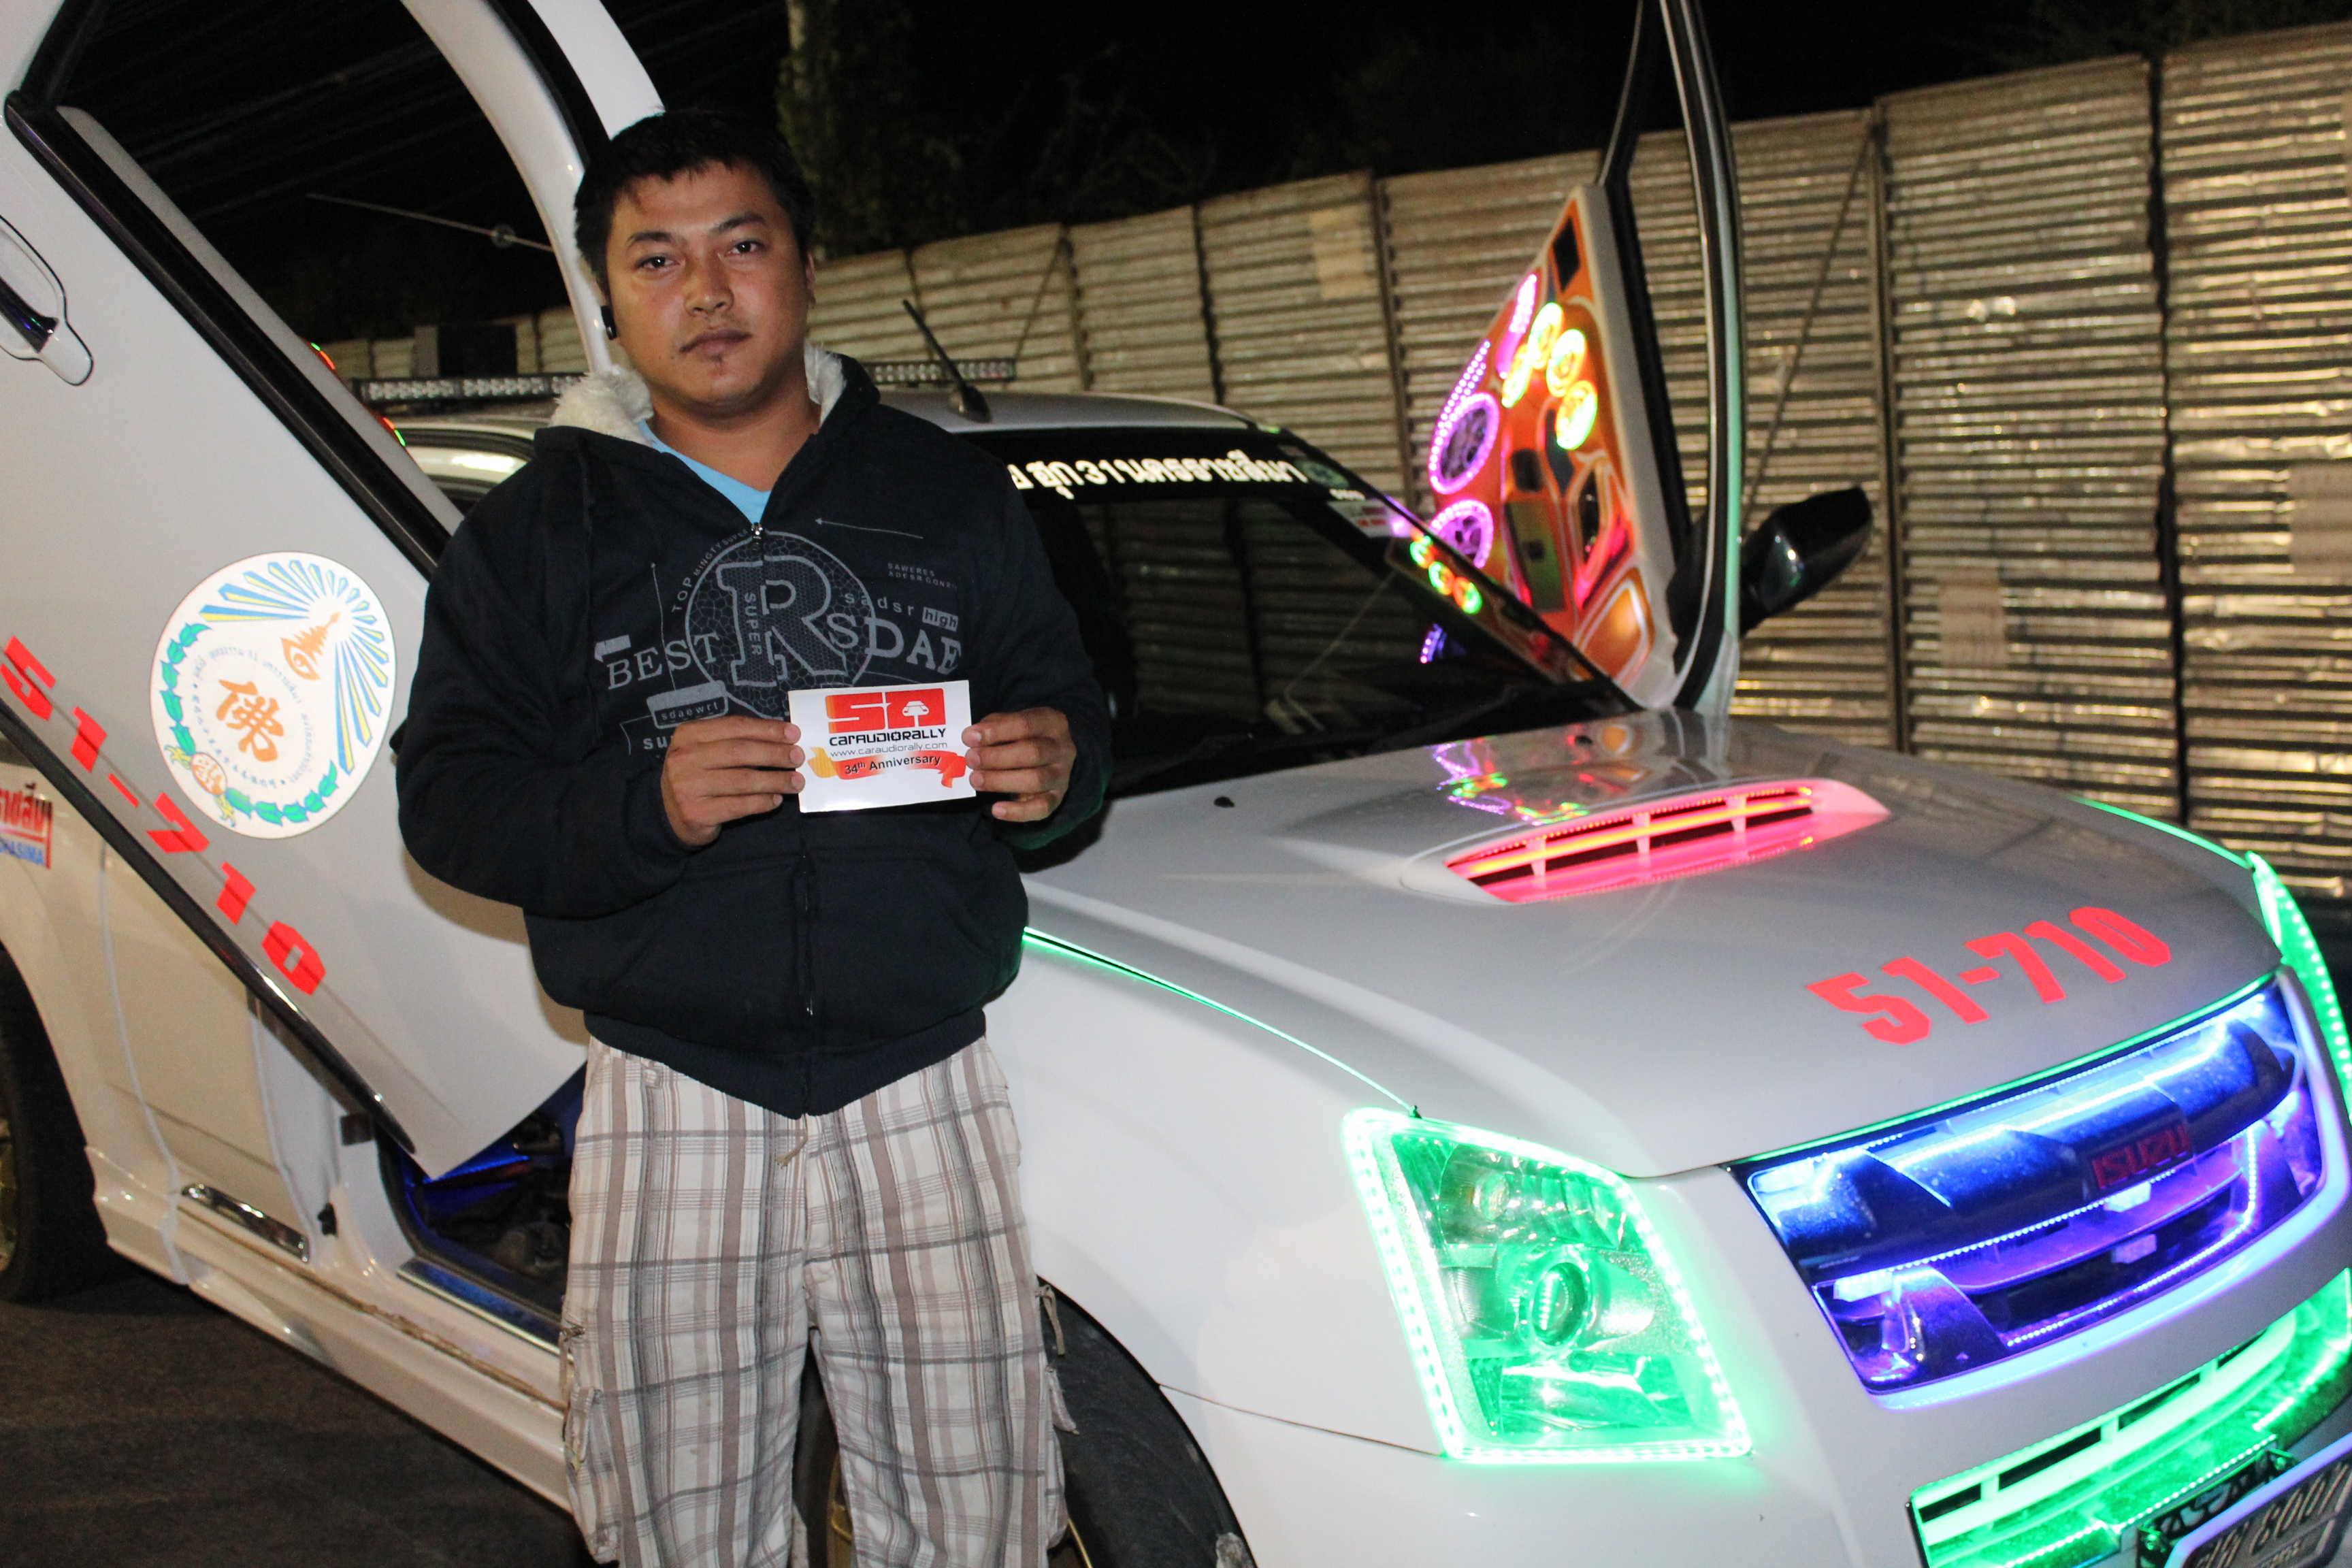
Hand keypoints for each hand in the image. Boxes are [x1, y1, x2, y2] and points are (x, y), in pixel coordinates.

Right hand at [661, 716, 802, 846]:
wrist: (669, 814)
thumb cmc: (699, 775)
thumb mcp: (707, 750)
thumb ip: (736, 741)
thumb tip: (784, 737)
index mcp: (689, 734)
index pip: (735, 727)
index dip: (767, 729)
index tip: (794, 733)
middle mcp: (684, 758)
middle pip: (740, 752)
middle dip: (775, 753)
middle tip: (798, 757)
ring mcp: (687, 786)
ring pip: (742, 780)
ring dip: (775, 780)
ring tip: (796, 782)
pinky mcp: (695, 813)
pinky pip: (738, 806)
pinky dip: (761, 802)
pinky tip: (775, 800)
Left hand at [963, 707, 1074, 822]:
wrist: (1046, 757)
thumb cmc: (1022, 737)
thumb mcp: (1010, 723)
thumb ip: (994, 726)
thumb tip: (973, 738)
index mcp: (1052, 722)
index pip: (1026, 724)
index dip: (996, 731)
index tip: (969, 737)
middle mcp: (1063, 748)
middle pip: (1033, 752)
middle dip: (997, 757)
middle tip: (971, 759)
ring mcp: (1061, 775)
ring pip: (1035, 780)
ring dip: (1001, 781)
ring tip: (975, 780)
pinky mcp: (1057, 798)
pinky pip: (1041, 808)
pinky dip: (1018, 812)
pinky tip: (996, 810)